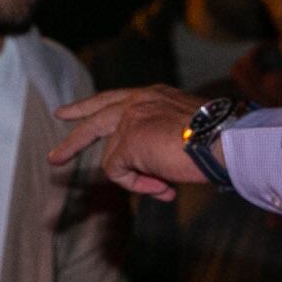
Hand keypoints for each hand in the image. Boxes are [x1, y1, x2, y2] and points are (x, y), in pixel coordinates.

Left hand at [50, 84, 208, 198]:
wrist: (227, 141)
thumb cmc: (217, 142)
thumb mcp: (183, 132)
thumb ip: (156, 143)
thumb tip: (150, 175)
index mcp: (152, 96)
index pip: (112, 98)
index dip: (87, 107)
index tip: (65, 112)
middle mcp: (138, 101)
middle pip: (93, 119)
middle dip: (72, 142)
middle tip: (54, 160)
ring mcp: (129, 120)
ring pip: (112, 159)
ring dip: (137, 179)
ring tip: (165, 184)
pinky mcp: (126, 141)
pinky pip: (119, 173)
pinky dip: (139, 185)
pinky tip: (163, 184)